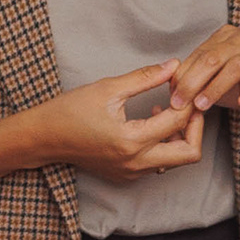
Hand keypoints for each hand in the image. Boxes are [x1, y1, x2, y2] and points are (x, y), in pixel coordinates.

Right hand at [28, 60, 210, 184]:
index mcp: (132, 140)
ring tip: (168, 109)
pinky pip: (158, 163)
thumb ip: (145, 77)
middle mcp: (136, 162)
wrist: (43, 138)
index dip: (187, 98)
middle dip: (195, 128)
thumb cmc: (70, 110)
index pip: (178, 121)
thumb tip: (173, 65)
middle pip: (190, 154)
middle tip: (189, 104)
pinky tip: (152, 122)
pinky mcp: (127, 175)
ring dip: (180, 137)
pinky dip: (164, 144)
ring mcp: (132, 172)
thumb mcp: (108, 88)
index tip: (182, 82)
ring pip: (176, 161)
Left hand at [175, 22, 239, 122]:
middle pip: (213, 57)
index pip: (198, 54)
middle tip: (180, 103)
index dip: (182, 76)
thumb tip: (171, 89)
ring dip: (216, 87)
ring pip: (237, 66)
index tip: (172, 97)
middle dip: (193, 82)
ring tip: (203, 105)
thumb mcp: (214, 81)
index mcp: (225, 36)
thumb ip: (194, 80)